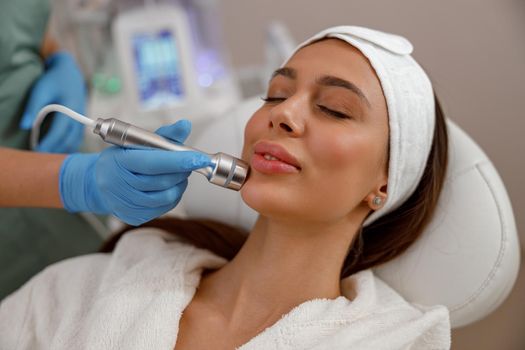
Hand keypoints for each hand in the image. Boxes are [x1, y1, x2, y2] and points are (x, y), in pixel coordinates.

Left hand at [20, 52, 85, 152]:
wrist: (70, 74)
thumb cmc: (54, 81)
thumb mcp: (40, 90)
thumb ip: (33, 107)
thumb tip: (24, 126)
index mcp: (70, 108)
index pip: (60, 131)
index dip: (49, 143)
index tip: (37, 151)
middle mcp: (79, 116)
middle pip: (68, 139)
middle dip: (54, 149)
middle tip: (40, 156)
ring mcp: (82, 121)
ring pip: (74, 141)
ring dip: (62, 150)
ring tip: (47, 155)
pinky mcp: (81, 123)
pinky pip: (76, 139)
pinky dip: (68, 145)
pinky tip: (58, 149)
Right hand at [60, 120, 210, 224]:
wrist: (97, 183)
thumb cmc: (121, 159)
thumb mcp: (136, 142)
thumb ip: (163, 136)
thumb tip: (185, 125)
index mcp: (118, 162)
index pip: (153, 163)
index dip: (179, 161)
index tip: (200, 158)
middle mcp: (119, 186)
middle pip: (162, 181)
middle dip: (182, 171)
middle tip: (188, 162)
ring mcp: (125, 204)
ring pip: (167, 196)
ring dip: (179, 183)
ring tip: (177, 173)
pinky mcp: (133, 217)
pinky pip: (164, 208)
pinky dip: (173, 195)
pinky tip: (169, 186)